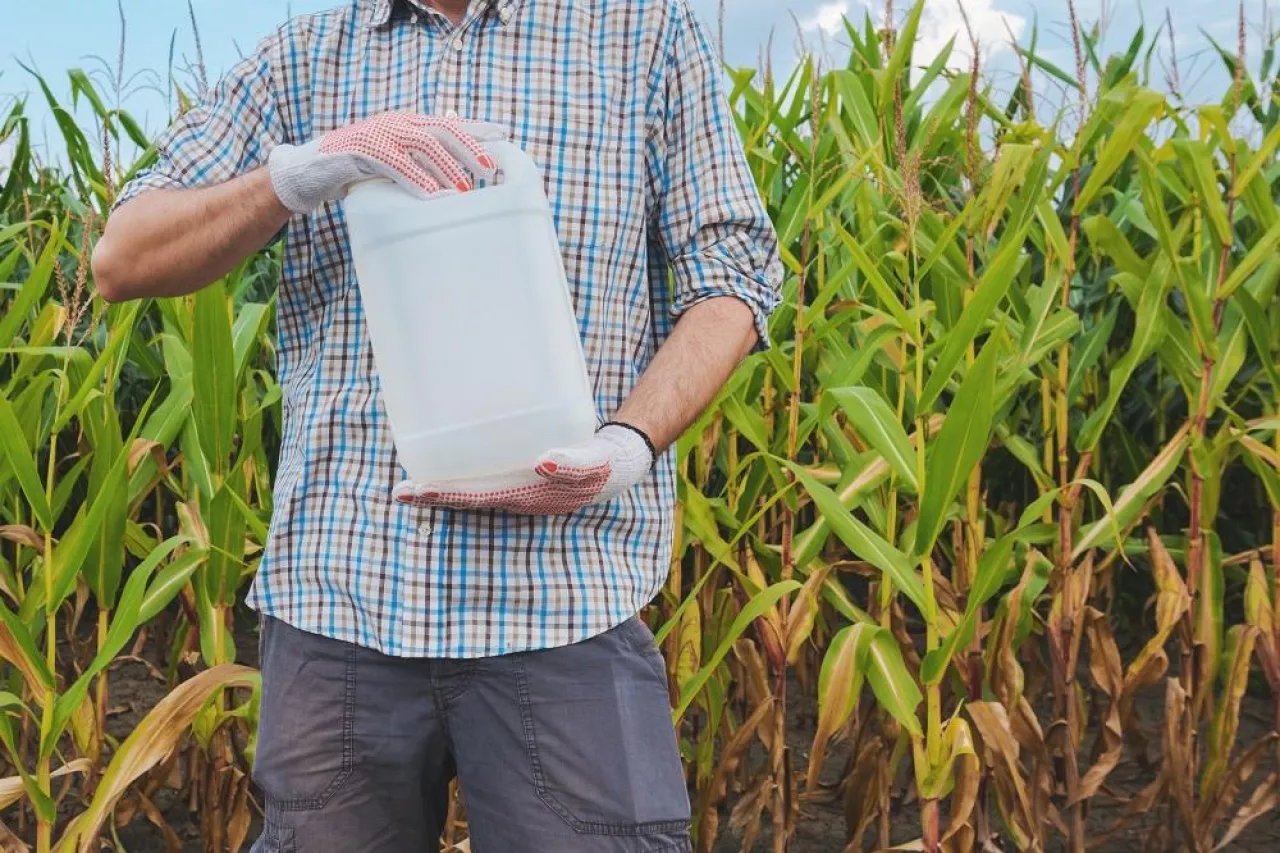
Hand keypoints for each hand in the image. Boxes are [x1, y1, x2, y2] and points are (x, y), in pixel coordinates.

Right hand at [267, 112, 505, 212]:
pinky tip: (431, 196)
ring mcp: (379, 134)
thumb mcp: (395, 165)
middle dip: (470, 147)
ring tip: (465, 189)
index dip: (477, 128)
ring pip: (422, 144)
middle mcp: (397, 124)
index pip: (449, 122)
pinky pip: (394, 164)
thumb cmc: (358, 171)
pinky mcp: (362, 151)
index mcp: (408, 125)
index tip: (504, 135)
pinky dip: (414, 179)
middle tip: (491, 168)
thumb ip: (420, 166)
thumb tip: (452, 186)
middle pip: (442, 129)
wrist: (311, 168)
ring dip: (447, 167)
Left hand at [393, 424, 655, 515]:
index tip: (417, 490)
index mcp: (527, 495)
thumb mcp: (594, 463)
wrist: (617, 465)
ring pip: (471, 489)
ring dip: (440, 486)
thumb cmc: (604, 464)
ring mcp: (515, 487)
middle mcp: (515, 496)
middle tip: (399, 492)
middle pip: (466, 498)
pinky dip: (459, 470)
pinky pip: (483, 475)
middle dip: (433, 495)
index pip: (477, 497)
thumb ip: (572, 462)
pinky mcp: (518, 473)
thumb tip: (541, 462)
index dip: (446, 493)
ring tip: (409, 483)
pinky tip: (445, 458)